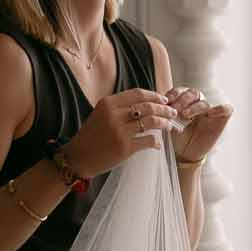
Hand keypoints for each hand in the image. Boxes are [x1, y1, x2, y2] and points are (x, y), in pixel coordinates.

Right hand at [62, 88, 179, 175]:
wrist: (78, 157)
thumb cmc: (92, 135)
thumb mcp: (101, 114)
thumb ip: (120, 107)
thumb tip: (147, 102)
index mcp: (108, 103)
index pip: (138, 94)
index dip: (154, 95)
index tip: (164, 99)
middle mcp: (114, 115)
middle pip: (148, 106)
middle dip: (164, 109)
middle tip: (173, 112)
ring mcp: (120, 131)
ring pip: (151, 122)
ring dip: (165, 123)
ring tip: (170, 126)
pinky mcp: (125, 147)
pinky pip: (148, 141)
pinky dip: (156, 142)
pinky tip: (158, 144)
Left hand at [167, 88, 233, 162]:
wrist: (185, 154)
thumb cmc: (177, 138)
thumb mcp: (168, 124)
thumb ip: (166, 113)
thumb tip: (161, 105)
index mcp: (185, 101)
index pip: (181, 91)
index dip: (173, 94)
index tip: (166, 102)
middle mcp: (198, 104)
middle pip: (193, 93)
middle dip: (182, 100)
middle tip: (174, 110)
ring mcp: (210, 111)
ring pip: (204, 102)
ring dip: (194, 107)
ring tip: (185, 115)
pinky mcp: (221, 120)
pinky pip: (226, 109)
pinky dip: (220, 108)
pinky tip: (210, 113)